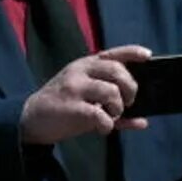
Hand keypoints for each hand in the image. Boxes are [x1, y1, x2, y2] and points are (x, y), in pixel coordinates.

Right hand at [19, 45, 151, 143]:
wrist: (33, 118)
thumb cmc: (67, 106)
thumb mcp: (87, 97)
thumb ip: (114, 104)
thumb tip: (144, 121)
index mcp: (85, 65)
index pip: (111, 54)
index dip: (131, 53)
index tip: (147, 55)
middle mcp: (80, 71)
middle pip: (117, 71)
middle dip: (130, 89)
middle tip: (127, 103)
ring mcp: (74, 87)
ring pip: (112, 92)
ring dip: (118, 108)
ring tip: (110, 115)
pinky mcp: (71, 106)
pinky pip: (101, 115)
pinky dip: (108, 125)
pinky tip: (101, 127)